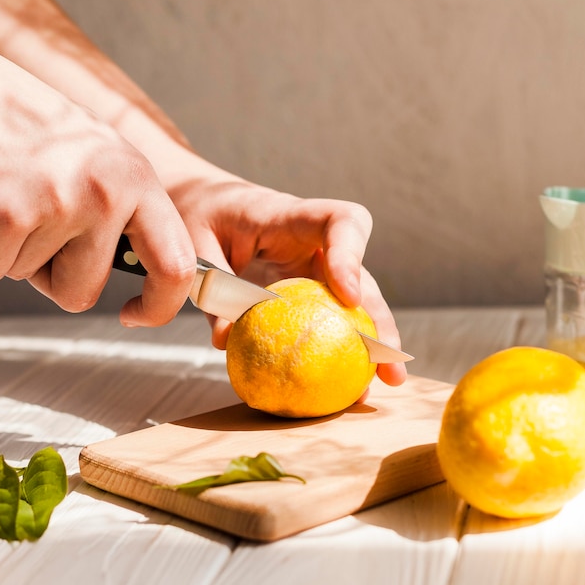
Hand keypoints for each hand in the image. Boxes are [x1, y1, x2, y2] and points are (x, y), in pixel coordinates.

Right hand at [0, 53, 196, 324]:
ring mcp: (56, 203)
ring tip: (10, 193)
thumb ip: (126, 212)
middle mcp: (105, 192)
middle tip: (34, 219)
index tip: (136, 315)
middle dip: (52, 273)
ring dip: (15, 250)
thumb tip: (148, 268)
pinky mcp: (7, 212)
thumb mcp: (98, 158)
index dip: (159, 306)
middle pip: (82, 292)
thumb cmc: (32, 125)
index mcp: (137, 180)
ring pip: (31, 278)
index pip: (175, 266)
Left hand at [167, 173, 407, 385]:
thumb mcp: (195, 246)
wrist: (202, 202)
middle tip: (388, 363)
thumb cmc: (198, 214)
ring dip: (370, 340)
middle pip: (361, 273)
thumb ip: (215, 288)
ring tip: (383, 383)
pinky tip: (344, 381)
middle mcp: (312, 240)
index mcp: (287, 215)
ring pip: (353, 300)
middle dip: (378, 318)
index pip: (340, 220)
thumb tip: (227, 342)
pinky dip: (338, 345)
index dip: (352, 255)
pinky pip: (327, 313)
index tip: (349, 297)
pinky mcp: (305, 285)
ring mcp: (313, 263)